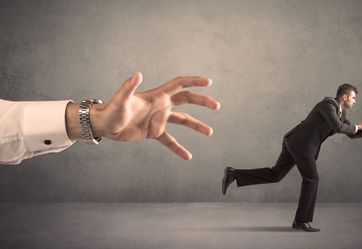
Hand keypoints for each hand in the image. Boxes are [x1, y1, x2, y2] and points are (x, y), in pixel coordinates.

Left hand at [67, 72, 219, 159]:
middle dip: (202, 102)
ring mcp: (158, 119)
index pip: (179, 85)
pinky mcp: (153, 132)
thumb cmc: (111, 110)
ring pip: (183, 120)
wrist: (103, 125)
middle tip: (216, 106)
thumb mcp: (121, 100)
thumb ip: (129, 87)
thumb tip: (138, 74)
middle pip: (186, 100)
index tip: (208, 82)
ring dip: (196, 125)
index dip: (194, 82)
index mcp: (157, 96)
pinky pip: (169, 141)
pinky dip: (178, 148)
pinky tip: (187, 156)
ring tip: (210, 132)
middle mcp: (161, 106)